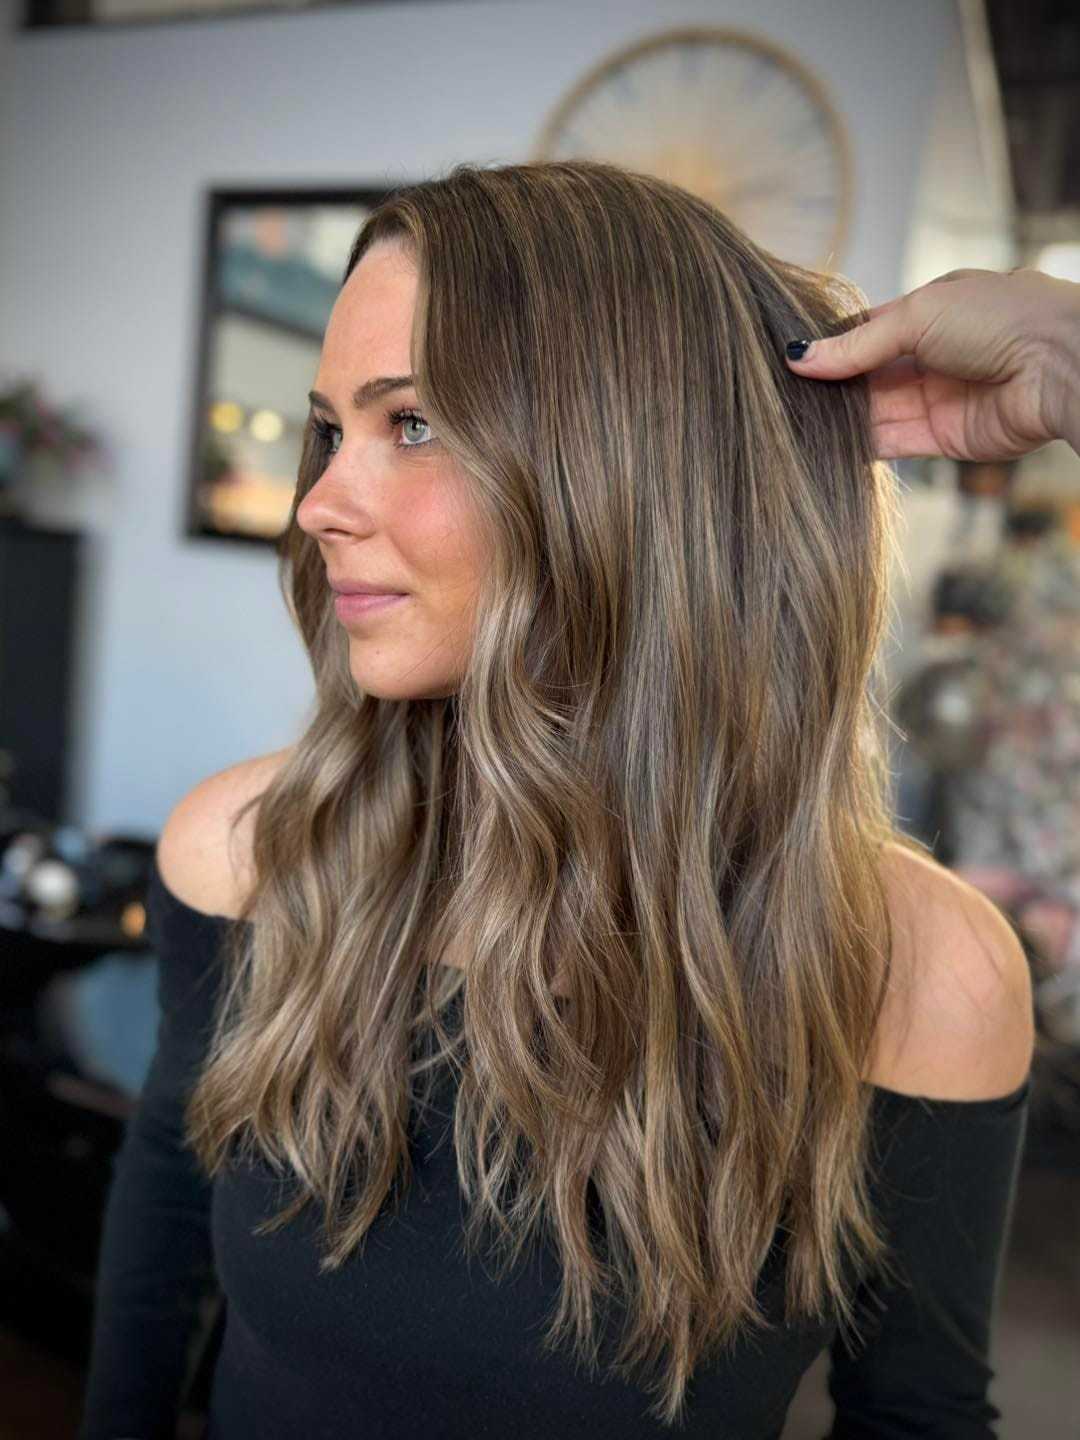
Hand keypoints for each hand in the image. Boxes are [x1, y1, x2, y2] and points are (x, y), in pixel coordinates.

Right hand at [784, 267, 1079, 462]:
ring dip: (841, 415)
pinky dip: (861, 443)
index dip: (832, 344)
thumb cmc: (1000, 320)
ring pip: (876, 409)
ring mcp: (938, 397)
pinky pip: (893, 441)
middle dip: (832, 383)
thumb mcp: (919, 317)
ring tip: (795, 420)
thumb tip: (801, 358)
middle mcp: (934, 354)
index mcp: (933, 311)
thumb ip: (857, 345)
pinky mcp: (944, 437)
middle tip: (786, 393)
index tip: (791, 358)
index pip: (868, 330)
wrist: (1057, 366)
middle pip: (868, 374)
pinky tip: (825, 443)